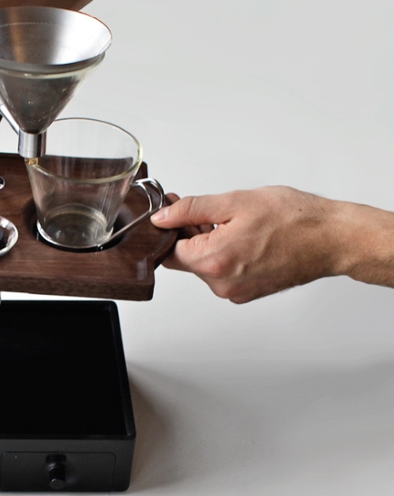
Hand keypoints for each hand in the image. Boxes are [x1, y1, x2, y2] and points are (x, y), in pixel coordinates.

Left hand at [150, 186, 338, 302]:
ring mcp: (234, 292)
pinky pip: (221, 273)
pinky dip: (223, 254)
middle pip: (185, 259)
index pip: (168, 250)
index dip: (168, 227)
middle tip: (204, 210)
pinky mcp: (246, 293)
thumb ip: (192, 209)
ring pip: (204, 265)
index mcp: (214, 261)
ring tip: (231, 222)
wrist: (331, 239)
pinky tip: (241, 237)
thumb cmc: (293, 219)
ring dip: (207, 243)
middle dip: (188, 233)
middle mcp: (221, 284)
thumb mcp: (235, 202)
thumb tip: (163, 217)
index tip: (175, 209)